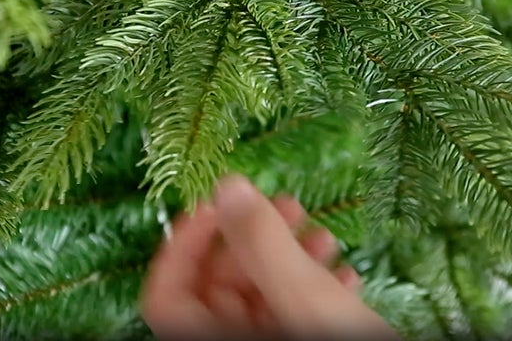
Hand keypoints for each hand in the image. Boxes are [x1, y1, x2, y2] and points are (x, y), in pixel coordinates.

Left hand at [140, 175, 398, 339]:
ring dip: (290, 254)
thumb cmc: (342, 340)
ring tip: (324, 235)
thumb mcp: (302, 292)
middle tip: (290, 206)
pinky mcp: (302, 338)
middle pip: (222, 284)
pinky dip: (314, 283)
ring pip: (263, 291)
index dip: (184, 244)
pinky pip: (293, 309)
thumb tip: (226, 185)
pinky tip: (344, 274)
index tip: (217, 203)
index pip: (168, 295)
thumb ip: (261, 241)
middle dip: (255, 237)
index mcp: (216, 338)